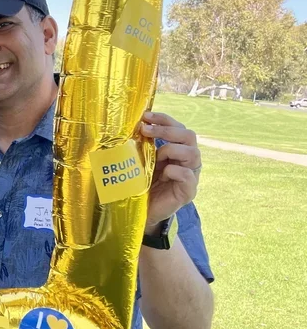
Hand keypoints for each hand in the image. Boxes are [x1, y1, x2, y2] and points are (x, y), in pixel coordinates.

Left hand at [140, 111, 200, 231]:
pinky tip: (164, 173)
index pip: (179, 128)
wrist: (143, 211)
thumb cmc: (143, 183)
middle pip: (189, 136)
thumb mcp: (142, 160)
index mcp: (178, 150)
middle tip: (145, 131)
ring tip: (156, 157)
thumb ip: (143, 145)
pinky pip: (188, 176)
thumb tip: (134, 125)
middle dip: (166, 130)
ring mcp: (190, 176)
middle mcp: (188, 160)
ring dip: (171, 150)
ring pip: (193, 153)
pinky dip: (175, 170)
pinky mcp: (188, 192)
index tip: (146, 116)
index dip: (164, 119)